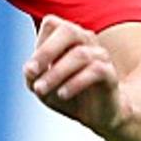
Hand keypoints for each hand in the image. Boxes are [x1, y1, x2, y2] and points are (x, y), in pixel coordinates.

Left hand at [23, 15, 127, 138]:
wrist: (96, 115)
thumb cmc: (66, 94)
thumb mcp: (42, 87)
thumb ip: (33, 77)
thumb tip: (30, 69)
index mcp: (68, 38)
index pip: (52, 24)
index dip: (39, 44)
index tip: (31, 70)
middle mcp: (86, 40)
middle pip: (68, 31)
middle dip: (46, 52)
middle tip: (30, 73)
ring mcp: (100, 55)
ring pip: (80, 54)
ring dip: (55, 73)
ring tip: (41, 91)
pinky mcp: (110, 73)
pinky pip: (96, 70)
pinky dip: (75, 82)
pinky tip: (62, 94)